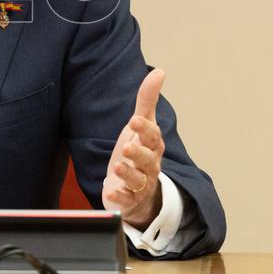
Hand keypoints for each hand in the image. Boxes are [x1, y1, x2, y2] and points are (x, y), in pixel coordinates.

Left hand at [102, 68, 166, 227]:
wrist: (139, 190)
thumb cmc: (139, 152)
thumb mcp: (141, 126)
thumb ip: (147, 100)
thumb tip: (159, 72)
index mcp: (152, 145)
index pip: (152, 136)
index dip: (144, 129)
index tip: (133, 120)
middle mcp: (150, 165)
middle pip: (148, 159)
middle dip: (138, 153)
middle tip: (126, 148)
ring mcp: (141, 184)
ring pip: (138, 180)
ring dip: (128, 174)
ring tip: (117, 167)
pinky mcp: (129, 200)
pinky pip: (127, 201)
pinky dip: (121, 198)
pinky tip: (113, 194)